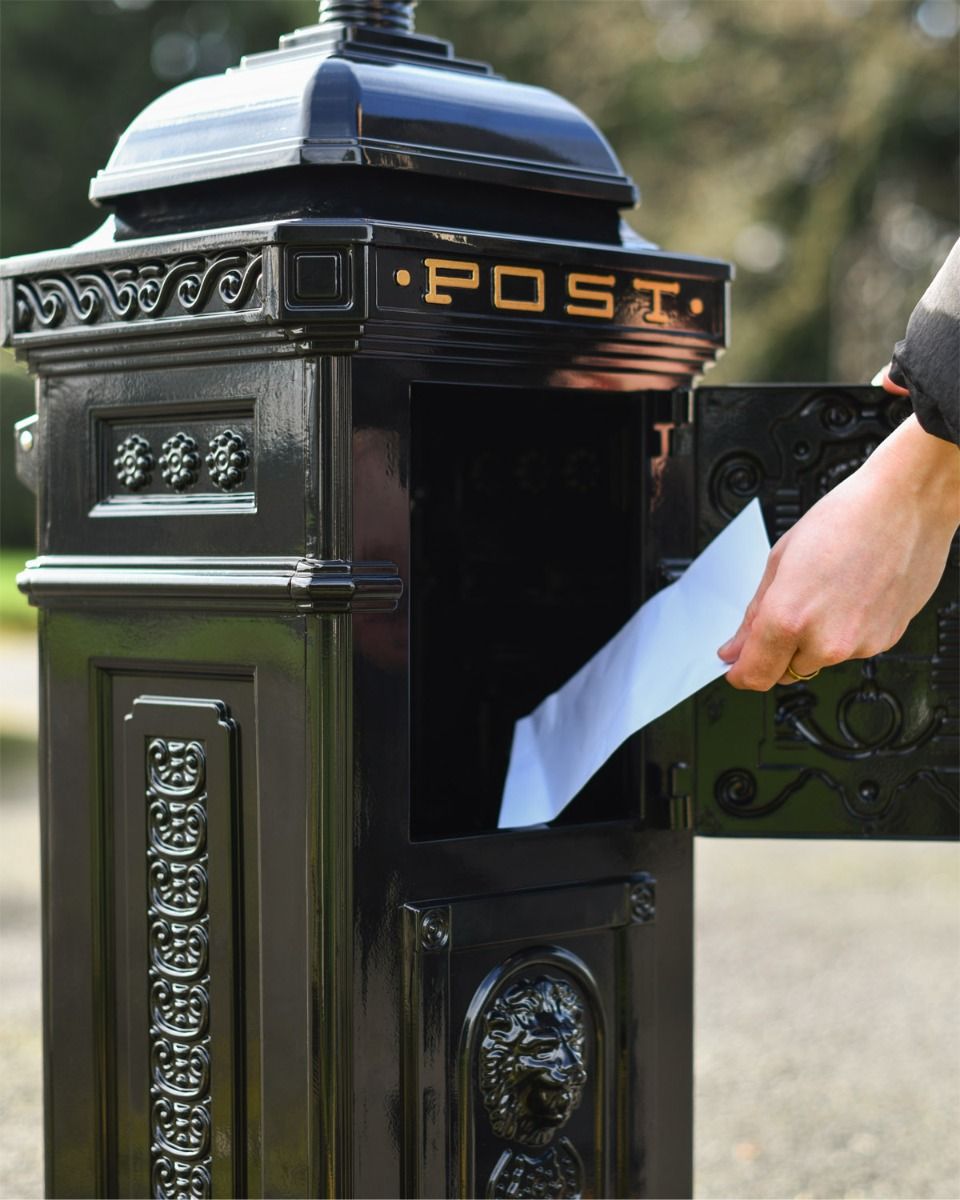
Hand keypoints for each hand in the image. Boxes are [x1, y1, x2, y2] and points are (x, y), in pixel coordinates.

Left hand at [717, 414, 959, 689]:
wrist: (904, 505)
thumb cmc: (845, 520)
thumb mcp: (779, 560)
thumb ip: (753, 615)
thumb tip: (735, 648)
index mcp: (790, 618)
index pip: (754, 676)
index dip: (740, 673)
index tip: (736, 666)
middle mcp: (826, 641)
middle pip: (784, 673)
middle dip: (776, 652)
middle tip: (785, 613)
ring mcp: (860, 645)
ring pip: (818, 662)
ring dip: (812, 642)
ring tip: (825, 594)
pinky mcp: (885, 642)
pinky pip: (850, 650)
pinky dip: (843, 632)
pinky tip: (849, 597)